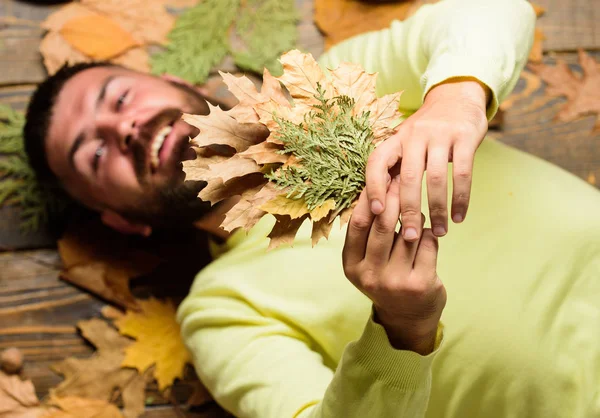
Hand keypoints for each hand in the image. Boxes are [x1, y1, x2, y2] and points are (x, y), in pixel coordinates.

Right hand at [343, 176, 445, 354]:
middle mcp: (370, 275)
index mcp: (351, 266)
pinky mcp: (420, 284)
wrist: (407, 318)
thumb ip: (367, 232)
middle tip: (404, 179)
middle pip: (382, 224)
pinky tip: (426, 239)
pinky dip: (429, 234)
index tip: (381, 179)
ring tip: (416, 215)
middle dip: (395, 197)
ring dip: (415, 218)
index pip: (358, 223)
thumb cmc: (386, 277)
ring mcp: (395, 281)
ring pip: (409, 231)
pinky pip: (428, 243)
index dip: (369, 197)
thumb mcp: (366, 261)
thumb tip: (375, 186)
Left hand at [366, 78, 489, 240]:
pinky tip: (459, 217)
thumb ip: (395, 169)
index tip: (377, 213)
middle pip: (407, 178)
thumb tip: (379, 209)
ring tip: (440, 232)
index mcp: (395, 138)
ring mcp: (440, 134)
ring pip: (435, 179)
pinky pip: (462, 173)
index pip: (376, 162)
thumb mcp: (406, 142)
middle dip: (408, 211)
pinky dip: (461, 199)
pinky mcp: (464, 137)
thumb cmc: (426, 131)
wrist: (457, 97)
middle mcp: (414, 134)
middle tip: (408, 237)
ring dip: (437, 209)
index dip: (373, 187)